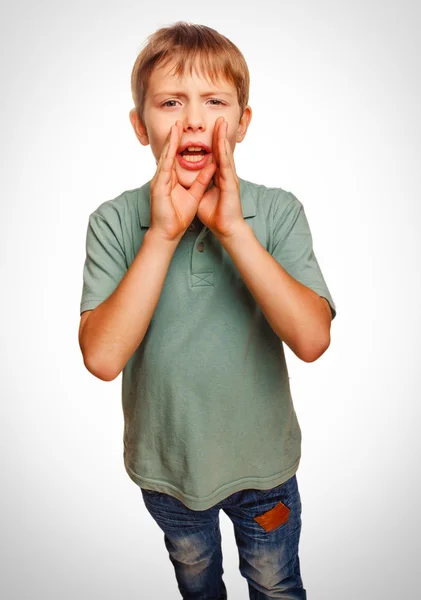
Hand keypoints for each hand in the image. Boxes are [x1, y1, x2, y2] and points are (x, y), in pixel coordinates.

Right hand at [149, 120, 216, 241]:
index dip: (180, 144)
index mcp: (170, 179)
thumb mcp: (195, 194)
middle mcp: (162, 178)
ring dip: (170, 142)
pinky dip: (167, 157)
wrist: (168, 233)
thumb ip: (202, 179)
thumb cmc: (178, 217)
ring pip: (165, 157)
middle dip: (173, 138)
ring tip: (175, 128)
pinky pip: (164, 169)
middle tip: (178, 122)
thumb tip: (212, 166)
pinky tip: (171, 147)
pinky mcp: (157, 188)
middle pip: (168, 154)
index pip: (175, 157)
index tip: (186, 131)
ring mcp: (158, 182)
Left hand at [196, 117, 243, 238]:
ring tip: (222, 123)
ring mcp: (229, 178)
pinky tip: (222, 143)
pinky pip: (226, 166)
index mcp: (218, 177)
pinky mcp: (230, 184)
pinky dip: (224, 153)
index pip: (214, 156)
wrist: (225, 228)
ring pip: (225, 154)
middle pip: (221, 151)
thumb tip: (190, 178)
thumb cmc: (215, 215)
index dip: (211, 143)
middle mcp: (225, 175)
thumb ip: (198, 184)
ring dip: (223, 138)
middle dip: (219, 135)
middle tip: (219, 119)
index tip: (207, 130)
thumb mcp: (201, 196)